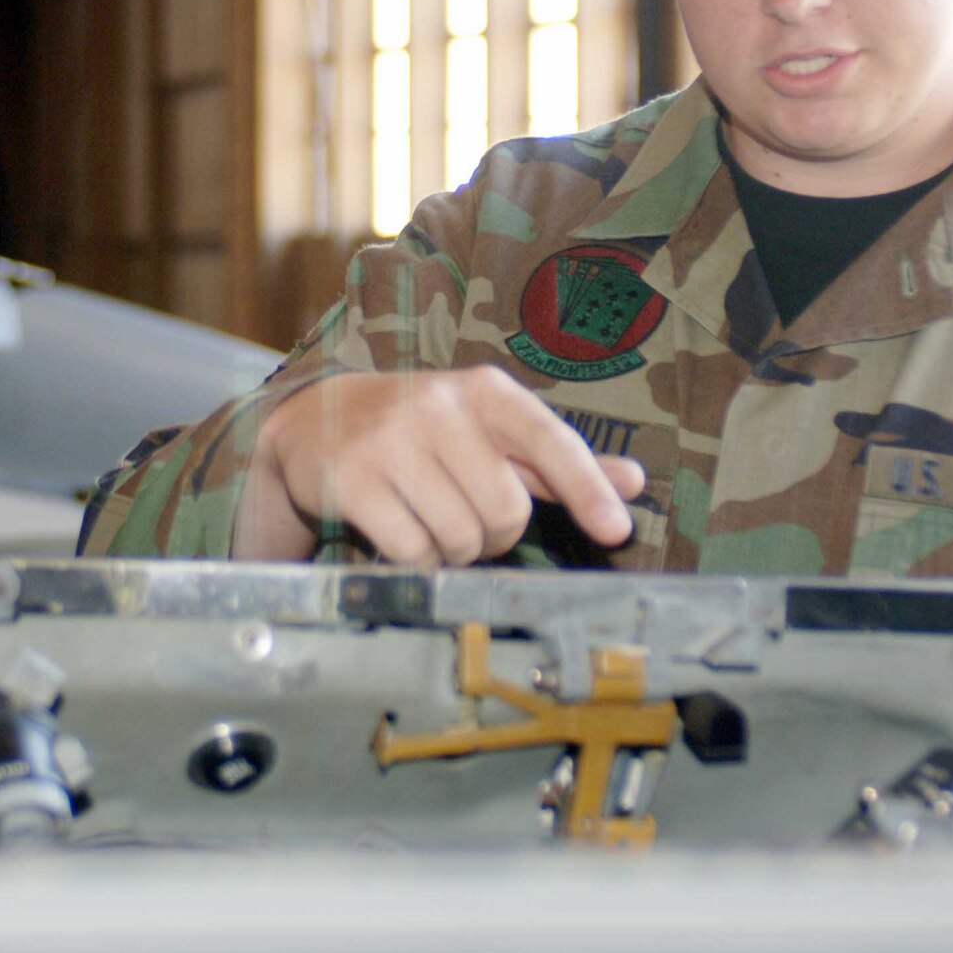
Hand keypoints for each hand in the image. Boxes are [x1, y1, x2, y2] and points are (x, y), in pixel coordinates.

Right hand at [232, 367, 643, 564]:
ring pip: (460, 538)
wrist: (316, 420)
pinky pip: (413, 552)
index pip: (550, 440)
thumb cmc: (421, 431)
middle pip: (506, 510)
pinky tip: (401, 533)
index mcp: (485, 391)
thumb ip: (555, 460)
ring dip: (454, 550)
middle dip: (496, 533)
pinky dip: (417, 561)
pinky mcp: (352, 481)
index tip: (617, 530)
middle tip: (470, 518)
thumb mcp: (488, 430)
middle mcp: (440, 408)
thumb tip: (636, 482)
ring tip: (430, 520)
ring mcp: (391, 443)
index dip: (588, 488)